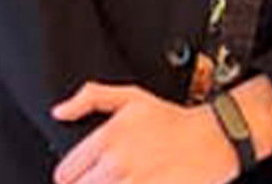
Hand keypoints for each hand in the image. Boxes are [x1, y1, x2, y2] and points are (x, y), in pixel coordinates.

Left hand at [51, 82, 239, 183]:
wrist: (211, 140)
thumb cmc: (172, 120)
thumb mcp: (132, 97)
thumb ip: (91, 98)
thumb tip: (59, 111)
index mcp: (108, 137)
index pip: (65, 173)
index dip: (72, 174)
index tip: (85, 172)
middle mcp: (117, 164)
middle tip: (107, 177)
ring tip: (122, 180)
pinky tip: (136, 183)